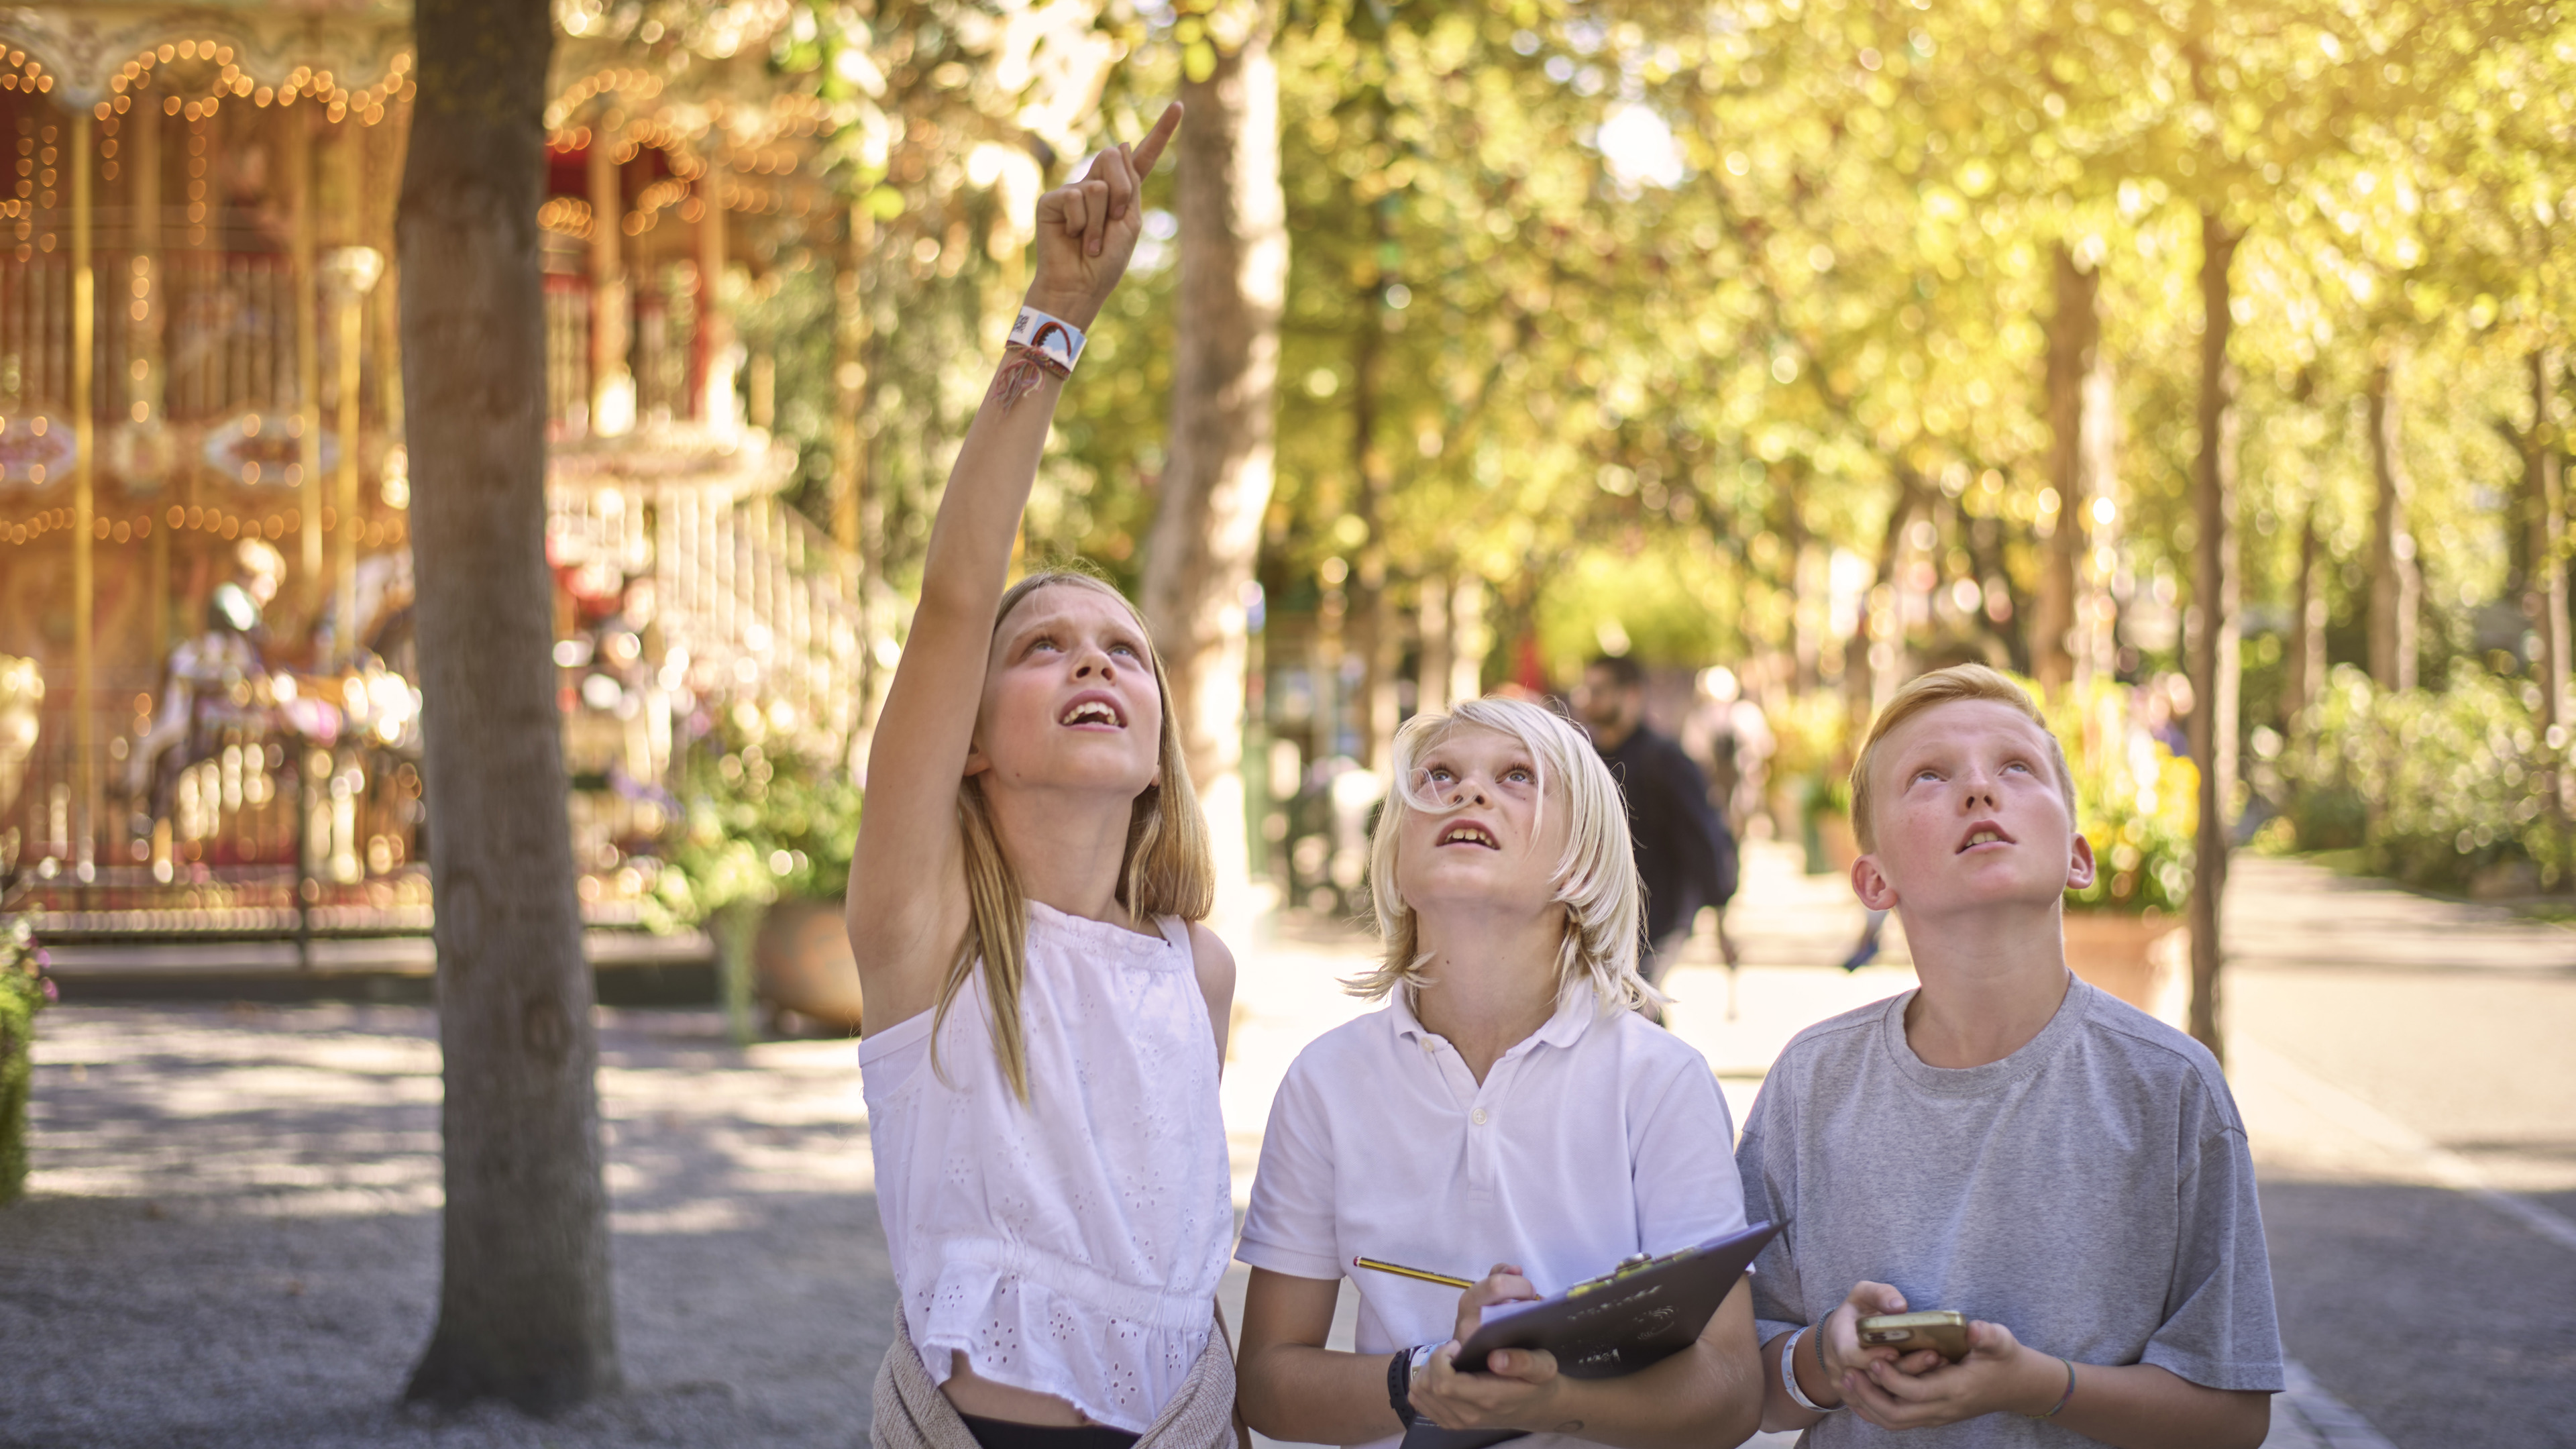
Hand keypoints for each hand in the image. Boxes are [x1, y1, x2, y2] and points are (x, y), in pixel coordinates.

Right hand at [1024, 102, 1181, 330]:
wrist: (1079, 285)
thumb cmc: (1105, 262)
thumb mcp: (1129, 222)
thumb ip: (1129, 184)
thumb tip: (1121, 144)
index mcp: (1120, 191)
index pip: (1141, 157)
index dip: (1161, 132)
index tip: (1179, 107)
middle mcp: (1094, 184)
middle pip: (1113, 157)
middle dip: (1121, 190)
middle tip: (1114, 220)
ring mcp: (1071, 191)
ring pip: (1099, 184)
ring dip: (1100, 219)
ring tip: (1090, 241)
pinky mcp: (1052, 200)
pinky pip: (1076, 197)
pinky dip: (1081, 224)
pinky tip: (1072, 238)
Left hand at [1408, 1265, 1559, 1432]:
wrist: (1538, 1409)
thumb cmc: (1539, 1384)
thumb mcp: (1544, 1366)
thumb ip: (1524, 1361)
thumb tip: (1495, 1358)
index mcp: (1487, 1399)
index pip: (1443, 1382)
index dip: (1441, 1358)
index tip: (1457, 1346)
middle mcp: (1468, 1415)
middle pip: (1427, 1386)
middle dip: (1433, 1361)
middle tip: (1453, 1351)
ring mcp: (1457, 1422)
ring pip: (1419, 1394)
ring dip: (1428, 1371)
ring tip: (1449, 1361)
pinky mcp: (1450, 1423)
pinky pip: (1421, 1402)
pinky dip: (1425, 1384)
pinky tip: (1444, 1374)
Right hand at [1805, 1282, 1942, 1410]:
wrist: (1838, 1338)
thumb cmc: (1854, 1314)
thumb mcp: (1861, 1295)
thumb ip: (1879, 1295)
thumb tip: (1899, 1306)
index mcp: (1838, 1341)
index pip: (1850, 1355)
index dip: (1872, 1356)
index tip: (1896, 1350)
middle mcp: (1842, 1369)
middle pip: (1872, 1378)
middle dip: (1904, 1369)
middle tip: (1933, 1356)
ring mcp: (1851, 1388)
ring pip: (1881, 1394)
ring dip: (1911, 1384)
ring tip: (1939, 1367)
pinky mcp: (1863, 1400)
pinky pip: (1885, 1404)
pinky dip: (1907, 1395)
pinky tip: (1930, 1383)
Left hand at [1838, 1317, 2064, 1430]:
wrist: (2018, 1386)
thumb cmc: (2004, 1358)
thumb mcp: (2001, 1341)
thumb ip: (1988, 1336)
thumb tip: (1975, 1329)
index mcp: (1957, 1389)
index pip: (1916, 1392)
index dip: (1891, 1379)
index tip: (1873, 1358)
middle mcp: (1944, 1409)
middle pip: (1897, 1414)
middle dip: (1869, 1395)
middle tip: (1847, 1372)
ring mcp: (1938, 1416)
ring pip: (1894, 1422)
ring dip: (1868, 1405)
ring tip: (1847, 1382)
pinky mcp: (1933, 1416)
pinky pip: (1899, 1421)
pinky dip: (1876, 1412)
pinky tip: (1860, 1395)